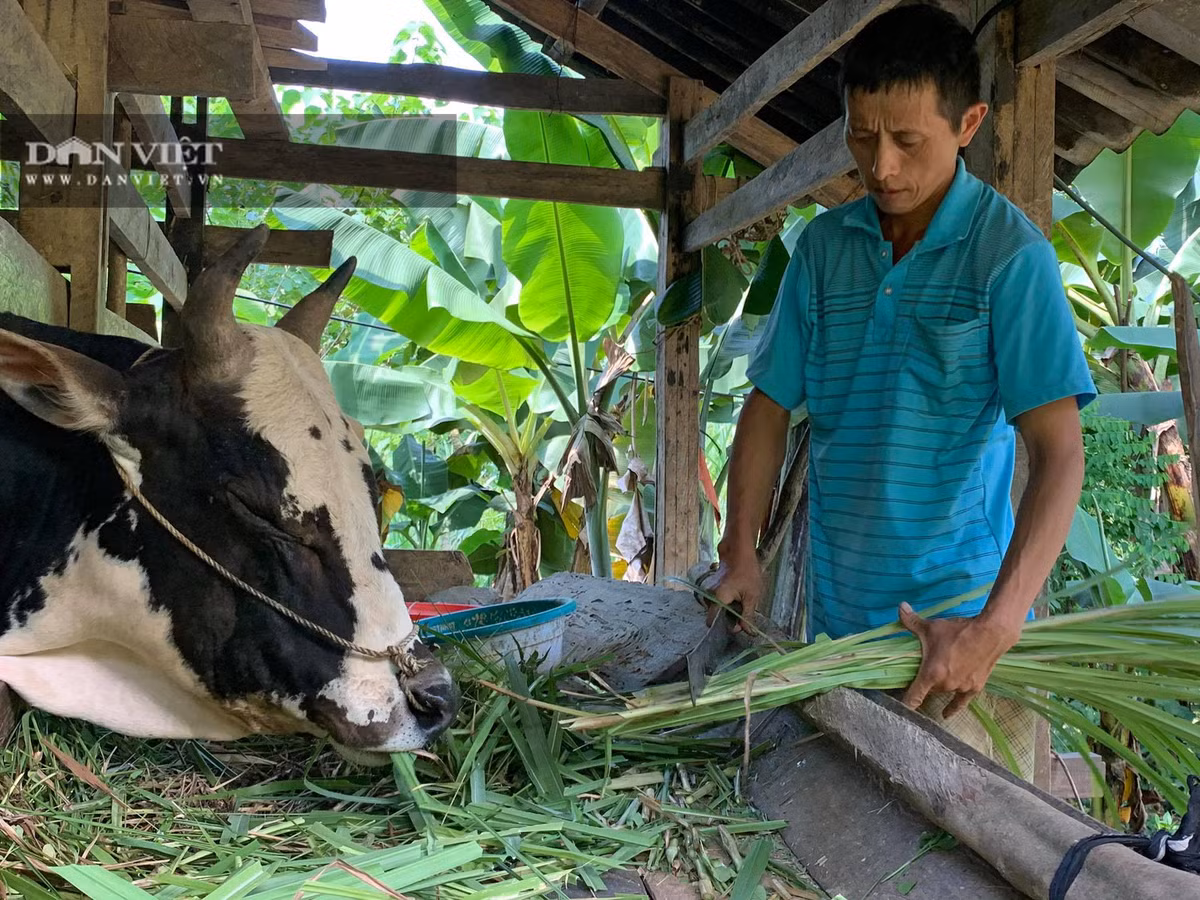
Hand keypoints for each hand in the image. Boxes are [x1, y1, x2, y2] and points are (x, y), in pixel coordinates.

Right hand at [705, 554, 764, 633]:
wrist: (739, 551)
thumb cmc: (747, 571)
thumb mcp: (751, 596)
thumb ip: (747, 616)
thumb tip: (747, 632)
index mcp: (717, 599)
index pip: (712, 622)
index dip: (726, 627)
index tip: (740, 626)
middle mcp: (710, 597)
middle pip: (717, 617)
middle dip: (730, 619)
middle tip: (745, 613)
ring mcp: (710, 592)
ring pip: (719, 610)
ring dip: (730, 611)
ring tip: (743, 602)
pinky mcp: (714, 589)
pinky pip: (720, 603)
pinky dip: (728, 604)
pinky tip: (739, 597)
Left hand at [897, 602, 1022, 717]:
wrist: (990, 634)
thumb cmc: (957, 631)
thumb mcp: (931, 626)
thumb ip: (911, 621)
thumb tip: (900, 606)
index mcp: (931, 674)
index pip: (913, 697)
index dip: (905, 704)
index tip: (898, 710)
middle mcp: (945, 685)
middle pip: (929, 691)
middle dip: (925, 684)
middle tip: (922, 673)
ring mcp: (960, 688)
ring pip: (944, 692)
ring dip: (940, 686)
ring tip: (939, 676)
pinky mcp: (974, 688)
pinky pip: (960, 702)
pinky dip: (952, 707)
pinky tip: (947, 715)